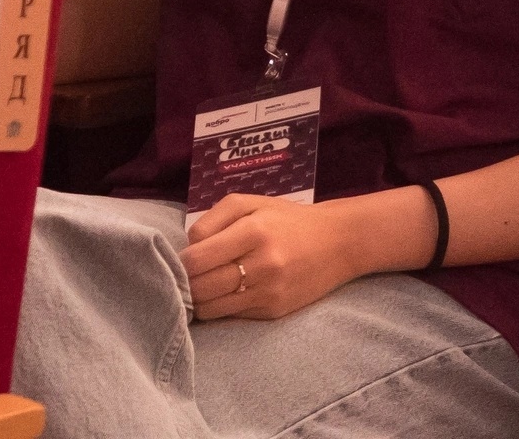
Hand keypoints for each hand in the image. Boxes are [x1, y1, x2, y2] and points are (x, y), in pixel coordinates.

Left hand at [183, 194, 369, 322]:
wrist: (337, 243)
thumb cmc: (286, 219)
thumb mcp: (249, 203)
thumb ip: (212, 218)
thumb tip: (188, 247)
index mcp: (253, 231)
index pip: (197, 260)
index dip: (182, 262)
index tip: (184, 258)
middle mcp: (262, 265)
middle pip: (200, 288)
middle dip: (186, 284)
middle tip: (189, 276)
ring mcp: (269, 292)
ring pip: (211, 309)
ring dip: (199, 300)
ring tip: (203, 286)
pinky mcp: (274, 312)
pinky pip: (232, 316)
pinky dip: (221, 306)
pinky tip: (227, 293)